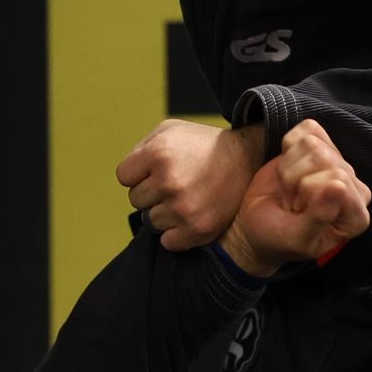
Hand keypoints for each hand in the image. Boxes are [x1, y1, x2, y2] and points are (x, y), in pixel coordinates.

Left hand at [116, 120, 262, 252]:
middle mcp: (169, 181)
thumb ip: (141, 148)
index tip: (158, 170)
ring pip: (151, 221)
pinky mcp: (198, 229)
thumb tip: (127, 176)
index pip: (124, 177)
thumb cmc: (203, 145)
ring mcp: (183, 208)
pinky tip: (191, 215)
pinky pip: (168, 241)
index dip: (139, 173)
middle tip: (177, 183)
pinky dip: (176, 233)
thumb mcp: (169, 130)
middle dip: (152, 193)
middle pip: (135, 200)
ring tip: (187, 197)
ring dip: (164, 212)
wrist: (247, 159)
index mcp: (158, 154)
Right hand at [222, 120, 369, 276]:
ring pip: (312, 143)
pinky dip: (288, 149)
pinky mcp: (319, 146)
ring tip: (290, 192)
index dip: (308, 192)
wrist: (256, 227)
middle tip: (292, 204)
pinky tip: (288, 171)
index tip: (298, 213)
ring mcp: (337, 164)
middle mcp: (353, 187)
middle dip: (297, 182)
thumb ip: (319, 217)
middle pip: (325, 158)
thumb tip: (338, 185)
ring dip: (290, 170)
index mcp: (356, 216)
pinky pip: (307, 129)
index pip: (338, 179)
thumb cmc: (278, 239)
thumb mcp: (297, 238)